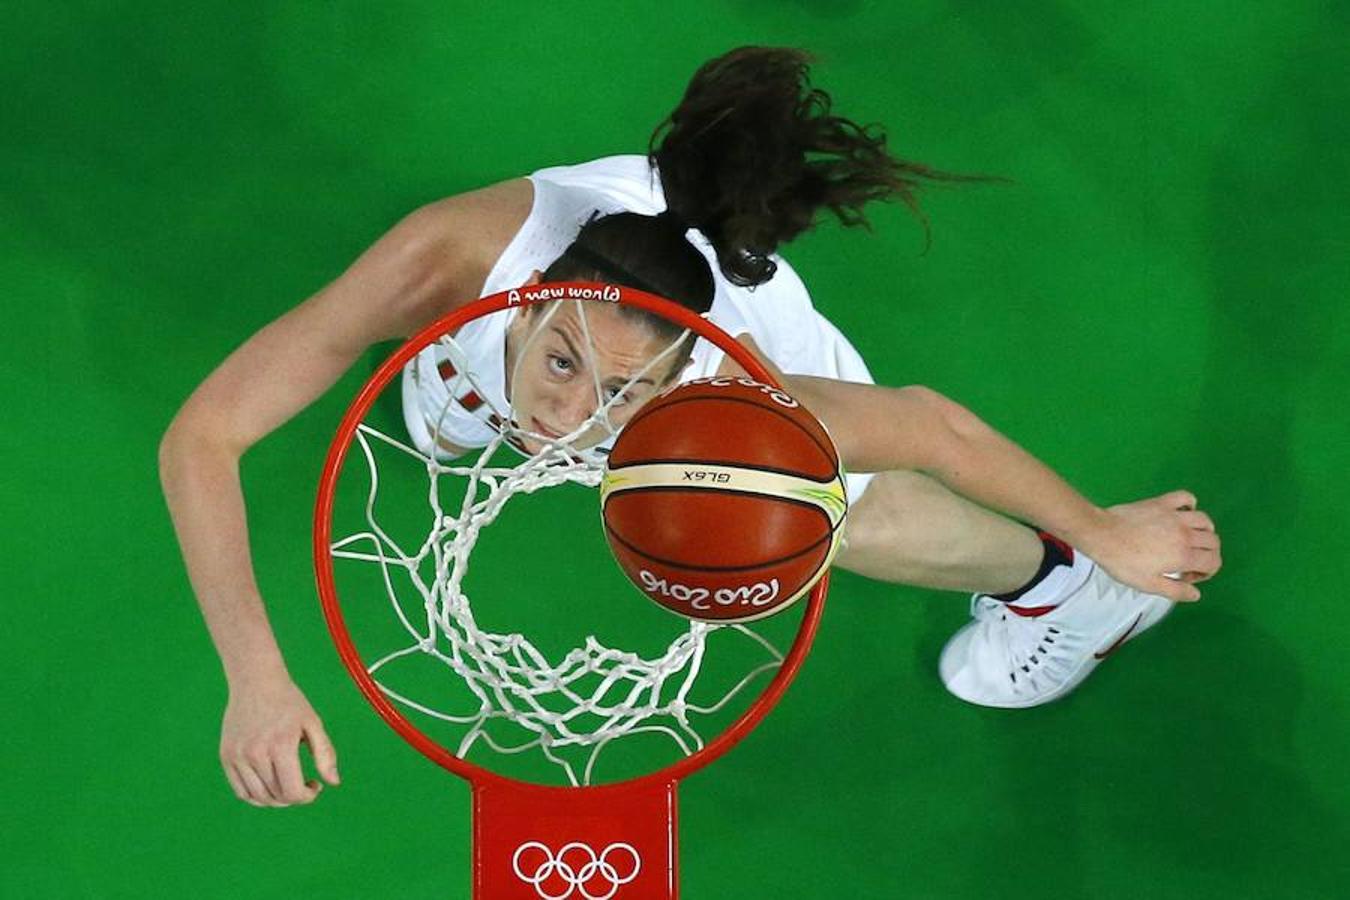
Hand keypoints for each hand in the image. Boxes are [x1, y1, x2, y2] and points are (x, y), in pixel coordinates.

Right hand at [220, 676, 339, 806]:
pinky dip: (257, 796)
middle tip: (303, 786)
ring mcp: (238, 756)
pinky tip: (270, 786)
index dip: (307, 797)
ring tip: (288, 786)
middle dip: (294, 798)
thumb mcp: (313, 723)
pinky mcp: (226, 756)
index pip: (292, 791)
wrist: (255, 682)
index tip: (315, 786)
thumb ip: (325, 754)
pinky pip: (241, 791)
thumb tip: (334, 783)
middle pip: (276, 796)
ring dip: (276, 800)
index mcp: (280, 745)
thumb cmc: (289, 702)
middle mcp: (256, 753)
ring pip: (258, 797)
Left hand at [1082, 490, 1221, 601]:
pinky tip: (1183, 512)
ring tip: (1190, 540)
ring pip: (1205, 520)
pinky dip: (1190, 504)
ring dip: (1204, 531)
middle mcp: (1185, 533)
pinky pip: (1186, 497)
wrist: (1101, 535)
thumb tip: (1195, 594)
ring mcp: (1174, 515)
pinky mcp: (1162, 502)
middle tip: (1188, 561)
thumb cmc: (1122, 562)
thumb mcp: (1149, 584)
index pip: (1213, 562)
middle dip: (1207, 554)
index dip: (1206, 573)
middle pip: (1213, 542)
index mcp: (1183, 555)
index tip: (1187, 576)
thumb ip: (1175, 591)